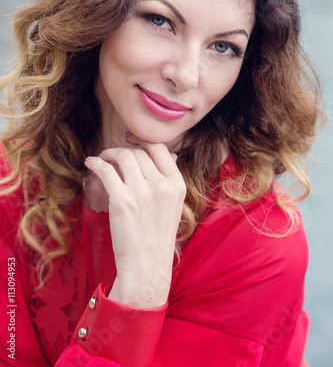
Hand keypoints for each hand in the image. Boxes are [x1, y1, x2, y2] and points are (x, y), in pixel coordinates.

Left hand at [84, 136, 185, 307]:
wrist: (147, 264)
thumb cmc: (157, 236)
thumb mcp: (173, 204)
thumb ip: (168, 179)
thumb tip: (164, 154)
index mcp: (176, 183)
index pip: (159, 148)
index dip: (142, 139)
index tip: (130, 139)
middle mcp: (161, 184)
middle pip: (138, 152)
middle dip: (122, 149)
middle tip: (111, 155)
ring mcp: (142, 191)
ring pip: (123, 156)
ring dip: (109, 153)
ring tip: (101, 159)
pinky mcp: (122, 200)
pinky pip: (105, 170)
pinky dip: (95, 163)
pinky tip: (90, 164)